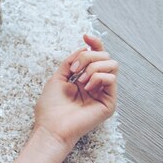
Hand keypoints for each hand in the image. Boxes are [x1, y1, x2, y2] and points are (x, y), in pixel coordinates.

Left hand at [34, 34, 117, 151]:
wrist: (51, 127)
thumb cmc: (51, 107)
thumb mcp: (58, 78)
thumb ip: (70, 62)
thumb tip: (84, 48)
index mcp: (85, 79)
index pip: (97, 56)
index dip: (94, 43)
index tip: (86, 35)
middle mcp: (96, 84)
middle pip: (105, 57)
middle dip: (88, 57)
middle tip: (74, 70)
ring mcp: (104, 93)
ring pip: (112, 65)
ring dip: (93, 67)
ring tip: (80, 80)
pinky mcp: (109, 102)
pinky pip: (111, 79)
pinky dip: (98, 78)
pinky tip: (87, 87)